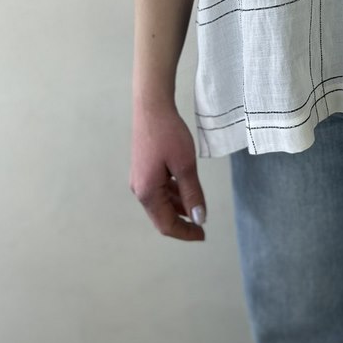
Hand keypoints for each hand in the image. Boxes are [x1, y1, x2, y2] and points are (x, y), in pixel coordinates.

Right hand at [130, 100, 206, 240]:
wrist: (152, 107)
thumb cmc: (169, 134)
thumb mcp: (185, 165)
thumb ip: (192, 193)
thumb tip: (198, 219)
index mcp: (147, 192)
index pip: (166, 224)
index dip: (185, 233)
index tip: (203, 235)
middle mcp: (140, 189)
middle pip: (161, 216)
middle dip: (182, 223)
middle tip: (202, 227)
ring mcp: (140, 179)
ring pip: (161, 203)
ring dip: (179, 208)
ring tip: (197, 209)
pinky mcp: (144, 169)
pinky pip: (160, 190)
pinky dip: (174, 195)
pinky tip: (186, 191)